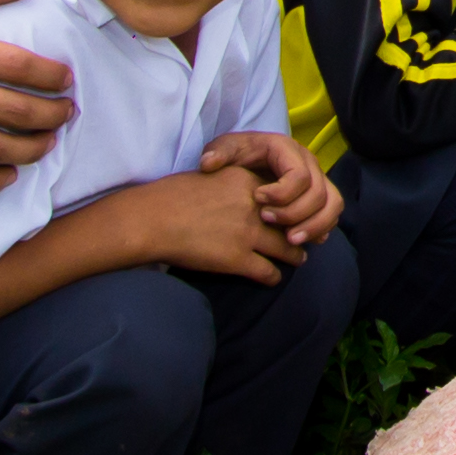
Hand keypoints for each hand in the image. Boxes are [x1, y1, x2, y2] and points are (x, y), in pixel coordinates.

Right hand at [137, 159, 295, 284]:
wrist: (153, 219)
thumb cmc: (172, 196)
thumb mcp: (210, 176)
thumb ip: (232, 185)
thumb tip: (240, 196)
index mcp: (246, 181)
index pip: (283, 194)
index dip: (290, 206)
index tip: (294, 213)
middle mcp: (254, 207)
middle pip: (291, 221)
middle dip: (299, 231)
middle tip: (302, 239)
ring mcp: (248, 234)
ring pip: (287, 249)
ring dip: (294, 256)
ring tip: (297, 259)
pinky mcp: (238, 259)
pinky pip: (268, 272)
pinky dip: (273, 277)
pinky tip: (272, 278)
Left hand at [206, 127, 340, 251]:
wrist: (247, 160)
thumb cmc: (237, 155)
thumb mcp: (225, 149)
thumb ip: (217, 153)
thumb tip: (209, 164)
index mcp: (288, 149)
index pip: (299, 175)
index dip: (281, 193)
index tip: (257, 200)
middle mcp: (309, 163)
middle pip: (318, 192)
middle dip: (295, 213)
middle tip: (267, 221)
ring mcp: (318, 179)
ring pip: (332, 204)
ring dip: (314, 226)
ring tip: (290, 240)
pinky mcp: (321, 196)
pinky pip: (332, 213)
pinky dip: (321, 228)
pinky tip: (301, 240)